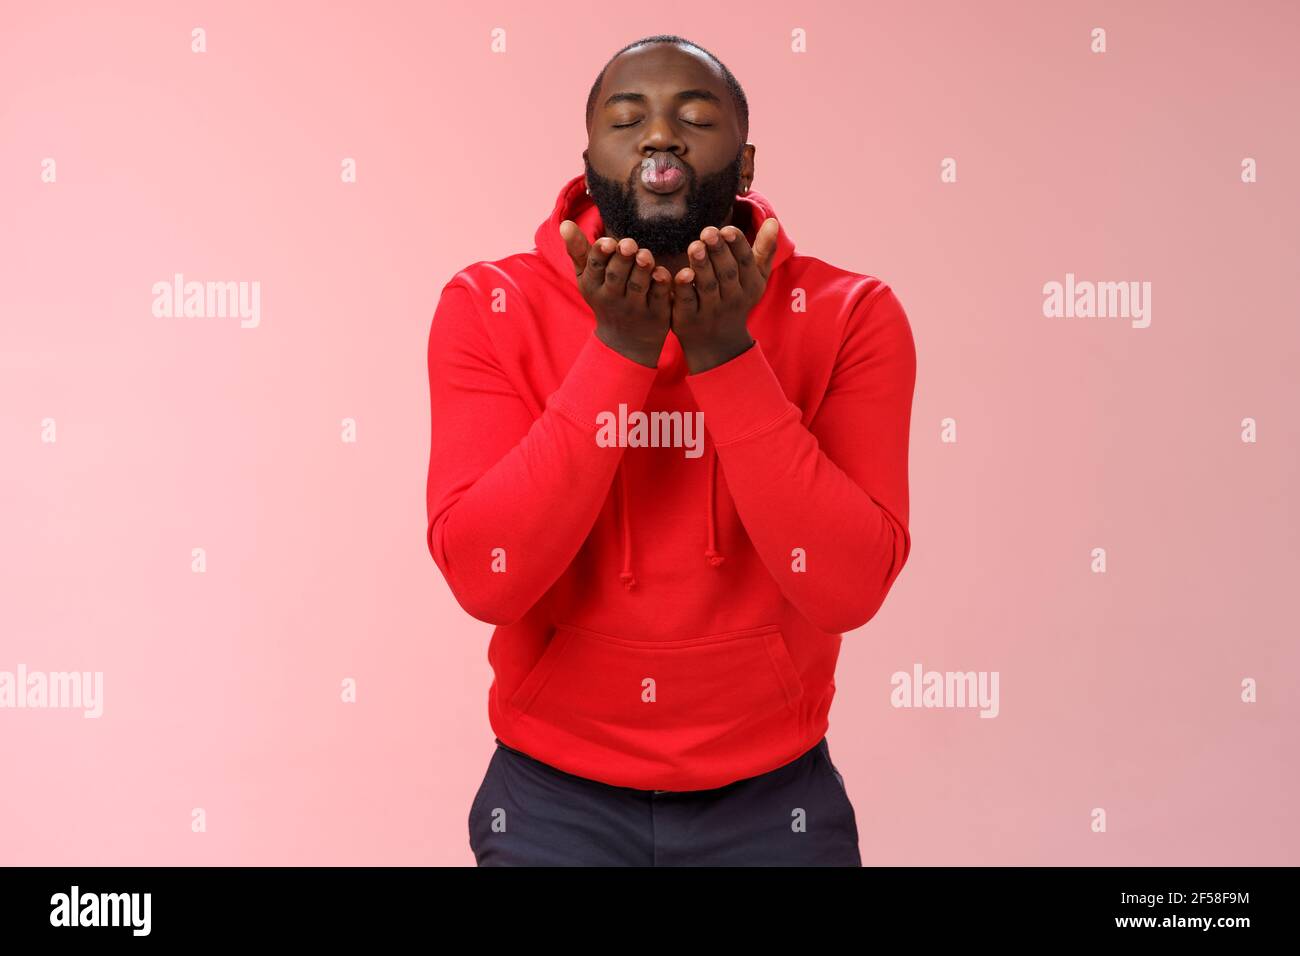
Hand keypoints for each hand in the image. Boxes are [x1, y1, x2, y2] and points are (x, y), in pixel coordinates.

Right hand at [561, 220, 671, 367]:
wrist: (625, 342)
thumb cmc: (604, 298)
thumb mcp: (587, 278)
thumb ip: (578, 250)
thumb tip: (565, 224)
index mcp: (593, 286)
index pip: (595, 267)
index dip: (601, 254)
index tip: (608, 242)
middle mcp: (612, 298)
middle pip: (616, 276)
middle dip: (622, 259)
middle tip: (629, 244)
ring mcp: (635, 308)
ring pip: (638, 286)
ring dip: (642, 270)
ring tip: (645, 255)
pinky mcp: (656, 315)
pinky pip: (660, 298)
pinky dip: (662, 285)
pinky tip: (663, 272)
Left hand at [670, 218, 779, 373]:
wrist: (718, 345)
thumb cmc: (736, 301)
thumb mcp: (755, 279)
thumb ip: (764, 250)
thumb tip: (772, 221)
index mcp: (749, 285)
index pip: (745, 262)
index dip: (737, 245)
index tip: (727, 230)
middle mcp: (732, 298)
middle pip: (727, 273)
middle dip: (719, 251)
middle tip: (708, 232)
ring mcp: (711, 310)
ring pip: (708, 286)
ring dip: (702, 266)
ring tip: (695, 246)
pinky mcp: (689, 319)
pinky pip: (687, 302)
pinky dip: (685, 288)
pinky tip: (680, 273)